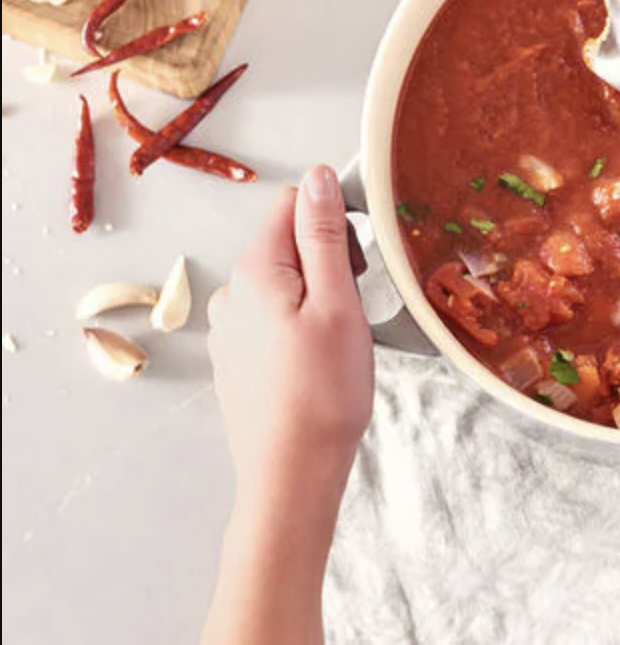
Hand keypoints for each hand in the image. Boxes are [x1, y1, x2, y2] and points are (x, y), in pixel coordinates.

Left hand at [207, 165, 373, 505]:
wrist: (291, 473)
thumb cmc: (323, 392)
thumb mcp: (337, 302)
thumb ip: (324, 235)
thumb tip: (316, 177)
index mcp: (256, 270)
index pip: (293, 205)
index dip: (334, 224)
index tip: (357, 266)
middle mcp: (232, 293)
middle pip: (288, 243)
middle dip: (329, 262)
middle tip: (352, 311)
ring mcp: (230, 329)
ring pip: (284, 284)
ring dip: (316, 298)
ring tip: (338, 343)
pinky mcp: (236, 359)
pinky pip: (274, 319)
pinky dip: (300, 328)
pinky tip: (317, 364)